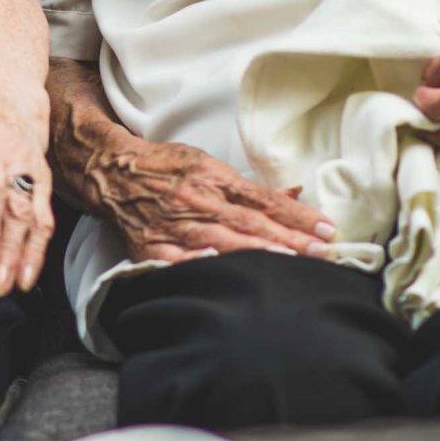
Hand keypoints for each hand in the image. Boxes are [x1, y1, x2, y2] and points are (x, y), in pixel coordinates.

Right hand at [79, 133, 338, 264]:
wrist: (113, 172)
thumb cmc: (168, 167)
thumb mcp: (210, 165)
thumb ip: (252, 188)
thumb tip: (296, 194)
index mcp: (213, 178)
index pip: (263, 200)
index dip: (296, 214)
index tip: (326, 227)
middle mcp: (196, 201)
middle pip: (249, 223)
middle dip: (289, 238)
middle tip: (323, 250)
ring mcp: (174, 226)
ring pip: (221, 242)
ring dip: (256, 253)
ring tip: (288, 262)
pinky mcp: (151, 248)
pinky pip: (178, 261)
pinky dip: (199, 266)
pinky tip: (221, 274)